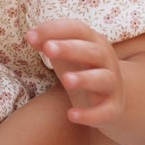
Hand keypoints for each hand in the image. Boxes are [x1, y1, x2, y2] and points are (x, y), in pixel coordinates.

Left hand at [28, 17, 126, 132]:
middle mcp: (107, 61)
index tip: (30, 36)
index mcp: (95, 43)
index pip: (78, 29)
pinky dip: (90, 115)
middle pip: (92, 52)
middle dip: (70, 49)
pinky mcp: (112, 109)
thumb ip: (50, 44)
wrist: (114, 98)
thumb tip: (31, 37)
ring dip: (85, 79)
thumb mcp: (67, 55)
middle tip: (48, 48)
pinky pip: (104, 112)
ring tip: (66, 80)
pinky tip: (71, 115)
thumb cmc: (83, 70)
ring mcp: (112, 85)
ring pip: (103, 79)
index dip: (55, 30)